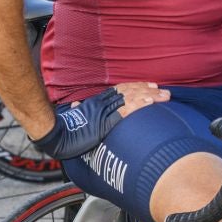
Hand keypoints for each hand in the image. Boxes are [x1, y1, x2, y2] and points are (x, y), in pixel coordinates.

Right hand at [29, 83, 165, 160]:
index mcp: (97, 102)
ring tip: (164, 96)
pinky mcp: (105, 122)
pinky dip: (138, 106)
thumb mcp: (73, 116)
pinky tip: (150, 103)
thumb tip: (75, 105)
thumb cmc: (63, 128)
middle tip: (164, 91)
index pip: (121, 90)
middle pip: (130, 92)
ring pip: (131, 99)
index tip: (150, 86)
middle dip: (148, 91)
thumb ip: (77, 109)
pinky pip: (125, 112)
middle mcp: (103, 103)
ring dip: (150, 97)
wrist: (56, 135)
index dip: (137, 87)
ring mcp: (104, 111)